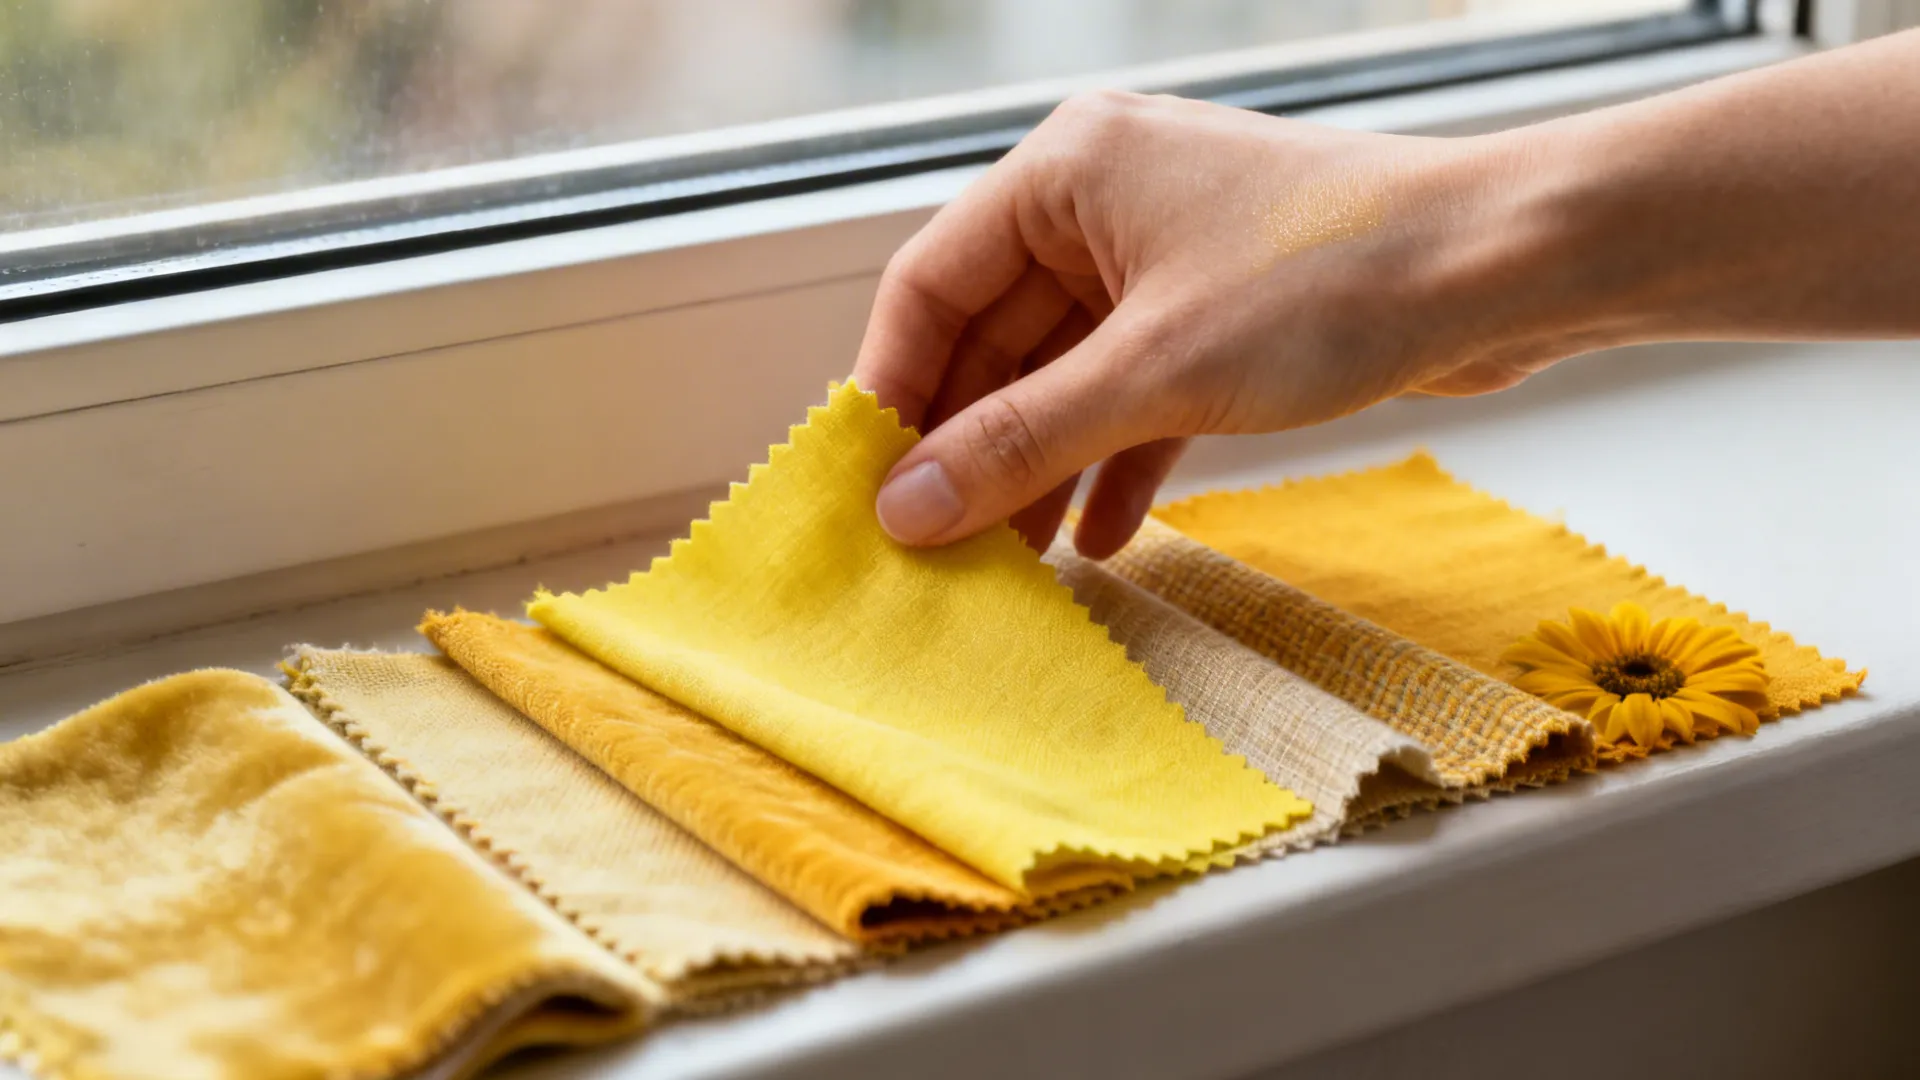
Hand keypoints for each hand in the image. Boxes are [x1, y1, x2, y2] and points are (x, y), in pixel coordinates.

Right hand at [852, 90, 1536, 556]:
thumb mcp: (1154, 372)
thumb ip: (1021, 440)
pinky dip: (1113, 462)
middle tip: (934, 546)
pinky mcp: (1218, 318)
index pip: (929, 284)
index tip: (868, 491)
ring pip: (1065, 375)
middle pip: (994, 338)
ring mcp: (1164, 262)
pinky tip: (1099, 538)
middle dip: (970, 445)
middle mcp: (1104, 205)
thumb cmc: (1337, 279)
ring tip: (1005, 564)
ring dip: (1038, 466)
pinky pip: (1134, 395)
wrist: (1508, 268)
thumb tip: (905, 506)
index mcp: (1065, 172)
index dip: (892, 392)